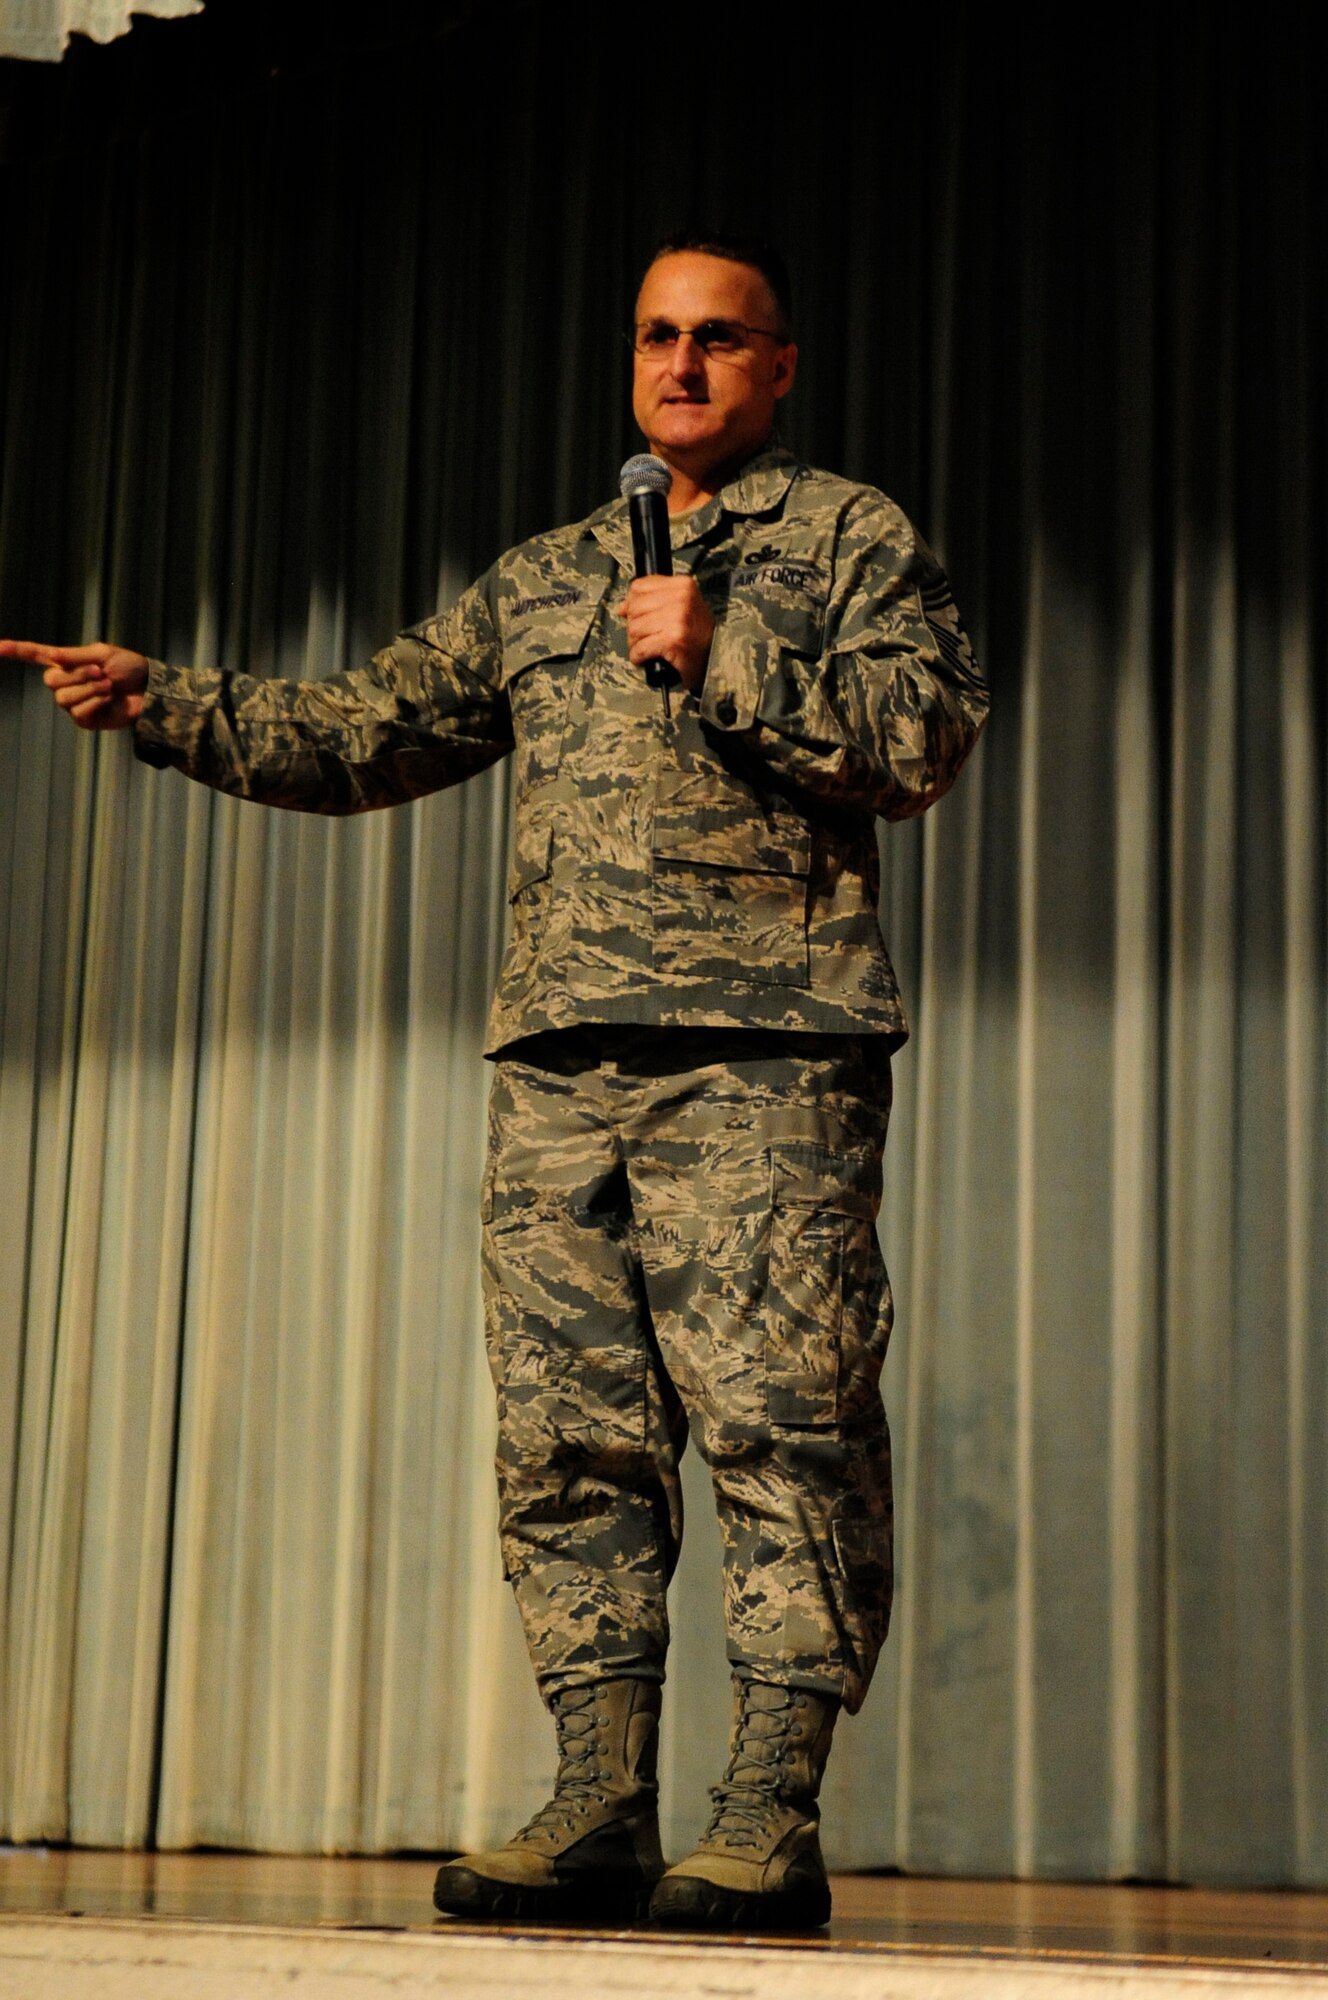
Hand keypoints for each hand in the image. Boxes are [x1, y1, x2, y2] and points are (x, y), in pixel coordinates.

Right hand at [0, 639, 149, 729]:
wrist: (150, 689)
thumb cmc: (128, 667)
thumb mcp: (102, 653)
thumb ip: (74, 656)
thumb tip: (49, 655)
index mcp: (66, 662)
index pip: (34, 655)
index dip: (14, 651)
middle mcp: (65, 683)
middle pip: (50, 682)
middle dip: (79, 676)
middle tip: (102, 673)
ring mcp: (73, 703)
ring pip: (64, 699)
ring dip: (90, 690)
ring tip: (109, 686)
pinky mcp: (85, 720)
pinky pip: (79, 712)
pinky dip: (95, 703)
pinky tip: (108, 699)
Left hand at [622, 575, 713, 694]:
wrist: (716, 659)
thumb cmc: (698, 635)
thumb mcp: (680, 608)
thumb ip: (652, 601)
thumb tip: (623, 607)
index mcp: (683, 585)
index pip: (639, 587)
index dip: (633, 604)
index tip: (641, 616)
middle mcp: (681, 598)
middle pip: (634, 608)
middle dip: (635, 625)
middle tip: (646, 636)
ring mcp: (677, 619)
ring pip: (634, 628)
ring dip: (636, 642)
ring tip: (649, 647)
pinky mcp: (672, 640)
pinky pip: (640, 648)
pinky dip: (639, 656)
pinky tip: (647, 658)